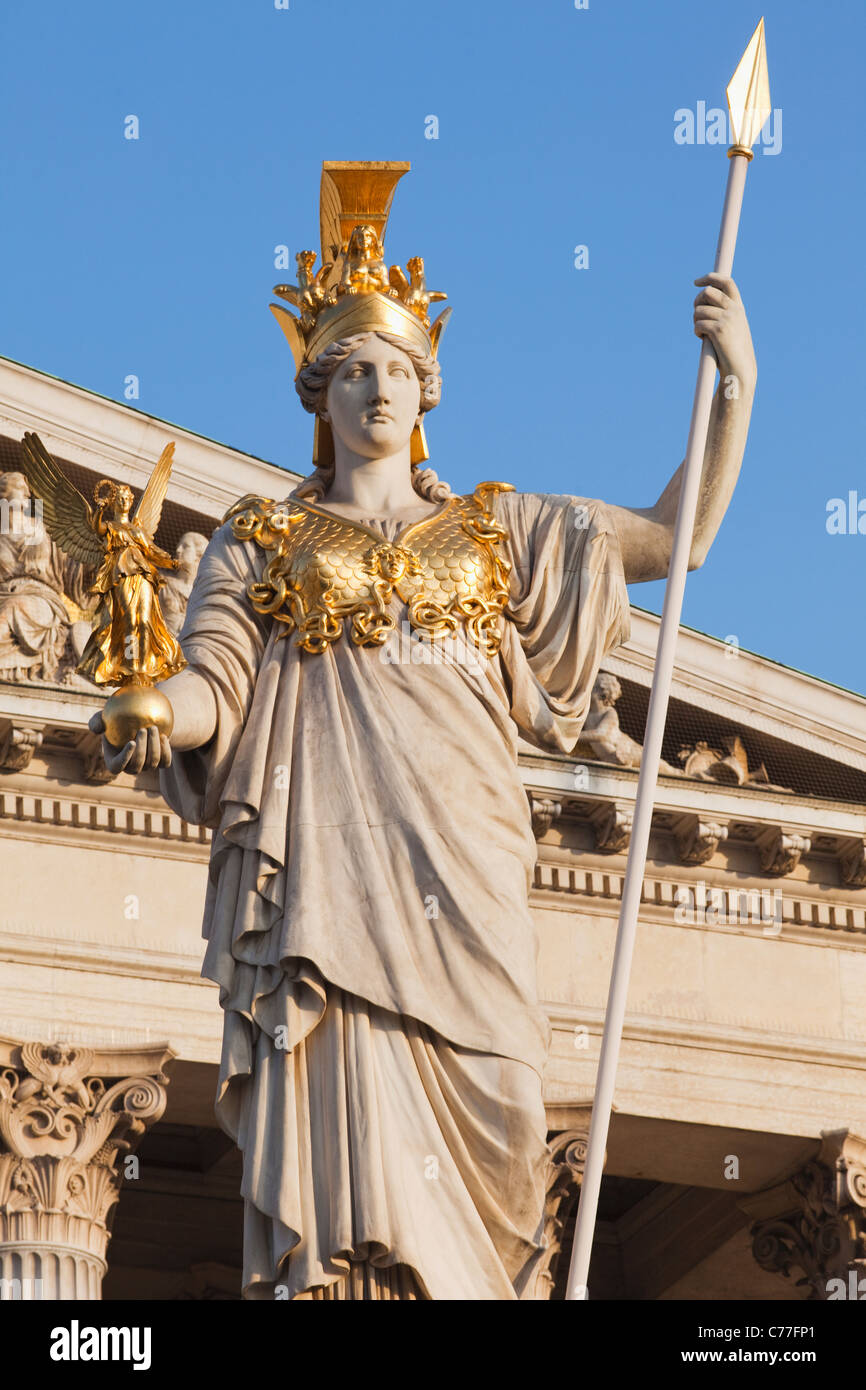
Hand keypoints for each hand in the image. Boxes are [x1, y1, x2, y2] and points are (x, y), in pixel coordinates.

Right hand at [88, 710, 171, 774]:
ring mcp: (147, 767)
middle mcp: (131, 768)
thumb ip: (96, 722)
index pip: (118, 767)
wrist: (138, 721)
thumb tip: (96, 728)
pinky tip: (164, 736)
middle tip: (143, 729)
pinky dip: (165, 751)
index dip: (125, 758)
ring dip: (154, 746)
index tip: (131, 742)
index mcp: (114, 762)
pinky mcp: (160, 763)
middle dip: (141, 749)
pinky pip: (165, 762)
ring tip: (153, 728)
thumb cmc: (116, 720)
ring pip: (152, 763)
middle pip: (137, 766)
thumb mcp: (103, 717)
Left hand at [693, 273, 756, 389]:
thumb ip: (723, 313)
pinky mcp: (719, 330)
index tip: (696, 282)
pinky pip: (699, 323)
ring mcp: (727, 319)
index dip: (710, 278)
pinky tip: (702, 338)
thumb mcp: (733, 327)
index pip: (726, 282)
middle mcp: (734, 310)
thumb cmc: (733, 350)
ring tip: (701, 332)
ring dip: (695, 320)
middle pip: (707, 292)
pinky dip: (697, 331)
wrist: (740, 367)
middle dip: (697, 302)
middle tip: (697, 315)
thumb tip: (702, 303)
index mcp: (738, 307)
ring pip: (699, 309)